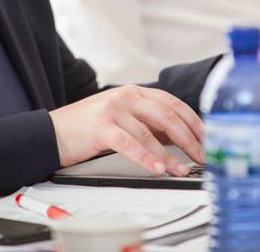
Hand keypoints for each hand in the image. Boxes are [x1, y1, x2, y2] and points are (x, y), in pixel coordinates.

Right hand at [49, 86, 203, 175]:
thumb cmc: (87, 127)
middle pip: (167, 115)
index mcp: (134, 92)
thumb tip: (178, 137)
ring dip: (170, 154)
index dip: (193, 121)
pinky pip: (130, 143)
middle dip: (189, 138)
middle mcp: (126, 96)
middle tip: (202, 155)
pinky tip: (158, 168)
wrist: (52, 132)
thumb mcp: (122, 117)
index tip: (206, 137)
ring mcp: (114, 109)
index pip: (173, 103)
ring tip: (183, 168)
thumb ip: (147, 123)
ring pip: (151, 132)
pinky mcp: (102, 126)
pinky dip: (147, 157)